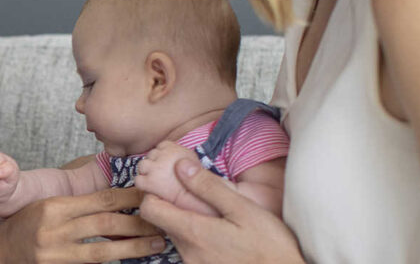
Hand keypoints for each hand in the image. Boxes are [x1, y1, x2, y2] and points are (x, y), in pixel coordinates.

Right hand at [0, 188, 165, 263]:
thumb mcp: (49, 205)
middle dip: (139, 223)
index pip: (100, 199)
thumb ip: (80, 204)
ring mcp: (55, 255)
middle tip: (164, 222)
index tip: (152, 196)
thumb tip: (120, 200)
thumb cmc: (27, 224)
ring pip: (102, 252)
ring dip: (133, 248)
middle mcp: (54, 230)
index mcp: (54, 207)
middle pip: (105, 224)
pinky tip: (130, 262)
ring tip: (156, 245)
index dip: (130, 197)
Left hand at [134, 142, 203, 212]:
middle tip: (161, 175)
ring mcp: (155, 168)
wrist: (196, 199)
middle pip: (150, 155)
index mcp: (175, 149)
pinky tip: (151, 189)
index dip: (162, 156)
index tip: (167, 164)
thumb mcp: (195, 163)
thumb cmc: (198, 184)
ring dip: (147, 173)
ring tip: (156, 181)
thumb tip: (177, 158)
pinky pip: (138, 180)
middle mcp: (164, 156)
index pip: (161, 146)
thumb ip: (184, 157)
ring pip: (142, 166)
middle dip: (154, 164)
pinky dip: (143, 185)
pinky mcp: (149, 182)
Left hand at [139, 158, 302, 263]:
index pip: (150, 209)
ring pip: (179, 238)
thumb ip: (209, 187)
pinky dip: (200, 242)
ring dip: (191, 226)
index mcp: (193, 232)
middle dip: (176, 209)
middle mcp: (186, 253)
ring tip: (216, 220)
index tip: (169, 186)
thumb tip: (180, 166)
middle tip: (200, 199)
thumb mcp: (243, 209)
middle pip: (165, 223)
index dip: (154, 194)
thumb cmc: (270, 245)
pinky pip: (192, 252)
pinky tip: (222, 238)